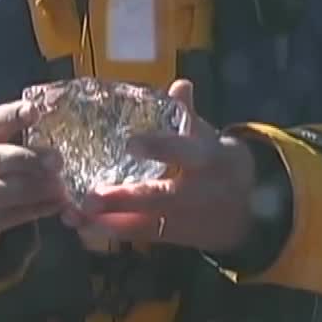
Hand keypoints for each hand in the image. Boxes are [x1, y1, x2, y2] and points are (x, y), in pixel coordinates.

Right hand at [0, 101, 67, 258]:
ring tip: (60, 185)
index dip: (14, 116)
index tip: (35, 112)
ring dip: (35, 188)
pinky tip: (57, 203)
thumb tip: (56, 115)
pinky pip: (11, 216)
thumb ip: (16, 130)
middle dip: (29, 159)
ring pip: (1, 190)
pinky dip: (37, 209)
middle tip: (58, 160)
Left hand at [66, 80, 257, 252]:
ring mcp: (180, 219)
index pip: (184, 152)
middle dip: (123, 199)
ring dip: (107, 221)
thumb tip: (180, 85)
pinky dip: (108, 232)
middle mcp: (194, 194)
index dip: (160, 148)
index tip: (131, 144)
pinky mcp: (167, 236)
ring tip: (75, 215)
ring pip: (142, 224)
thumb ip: (189, 115)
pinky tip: (81, 226)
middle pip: (157, 197)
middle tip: (90, 197)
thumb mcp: (212, 138)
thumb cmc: (219, 166)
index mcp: (207, 161)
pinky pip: (136, 236)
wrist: (246, 214)